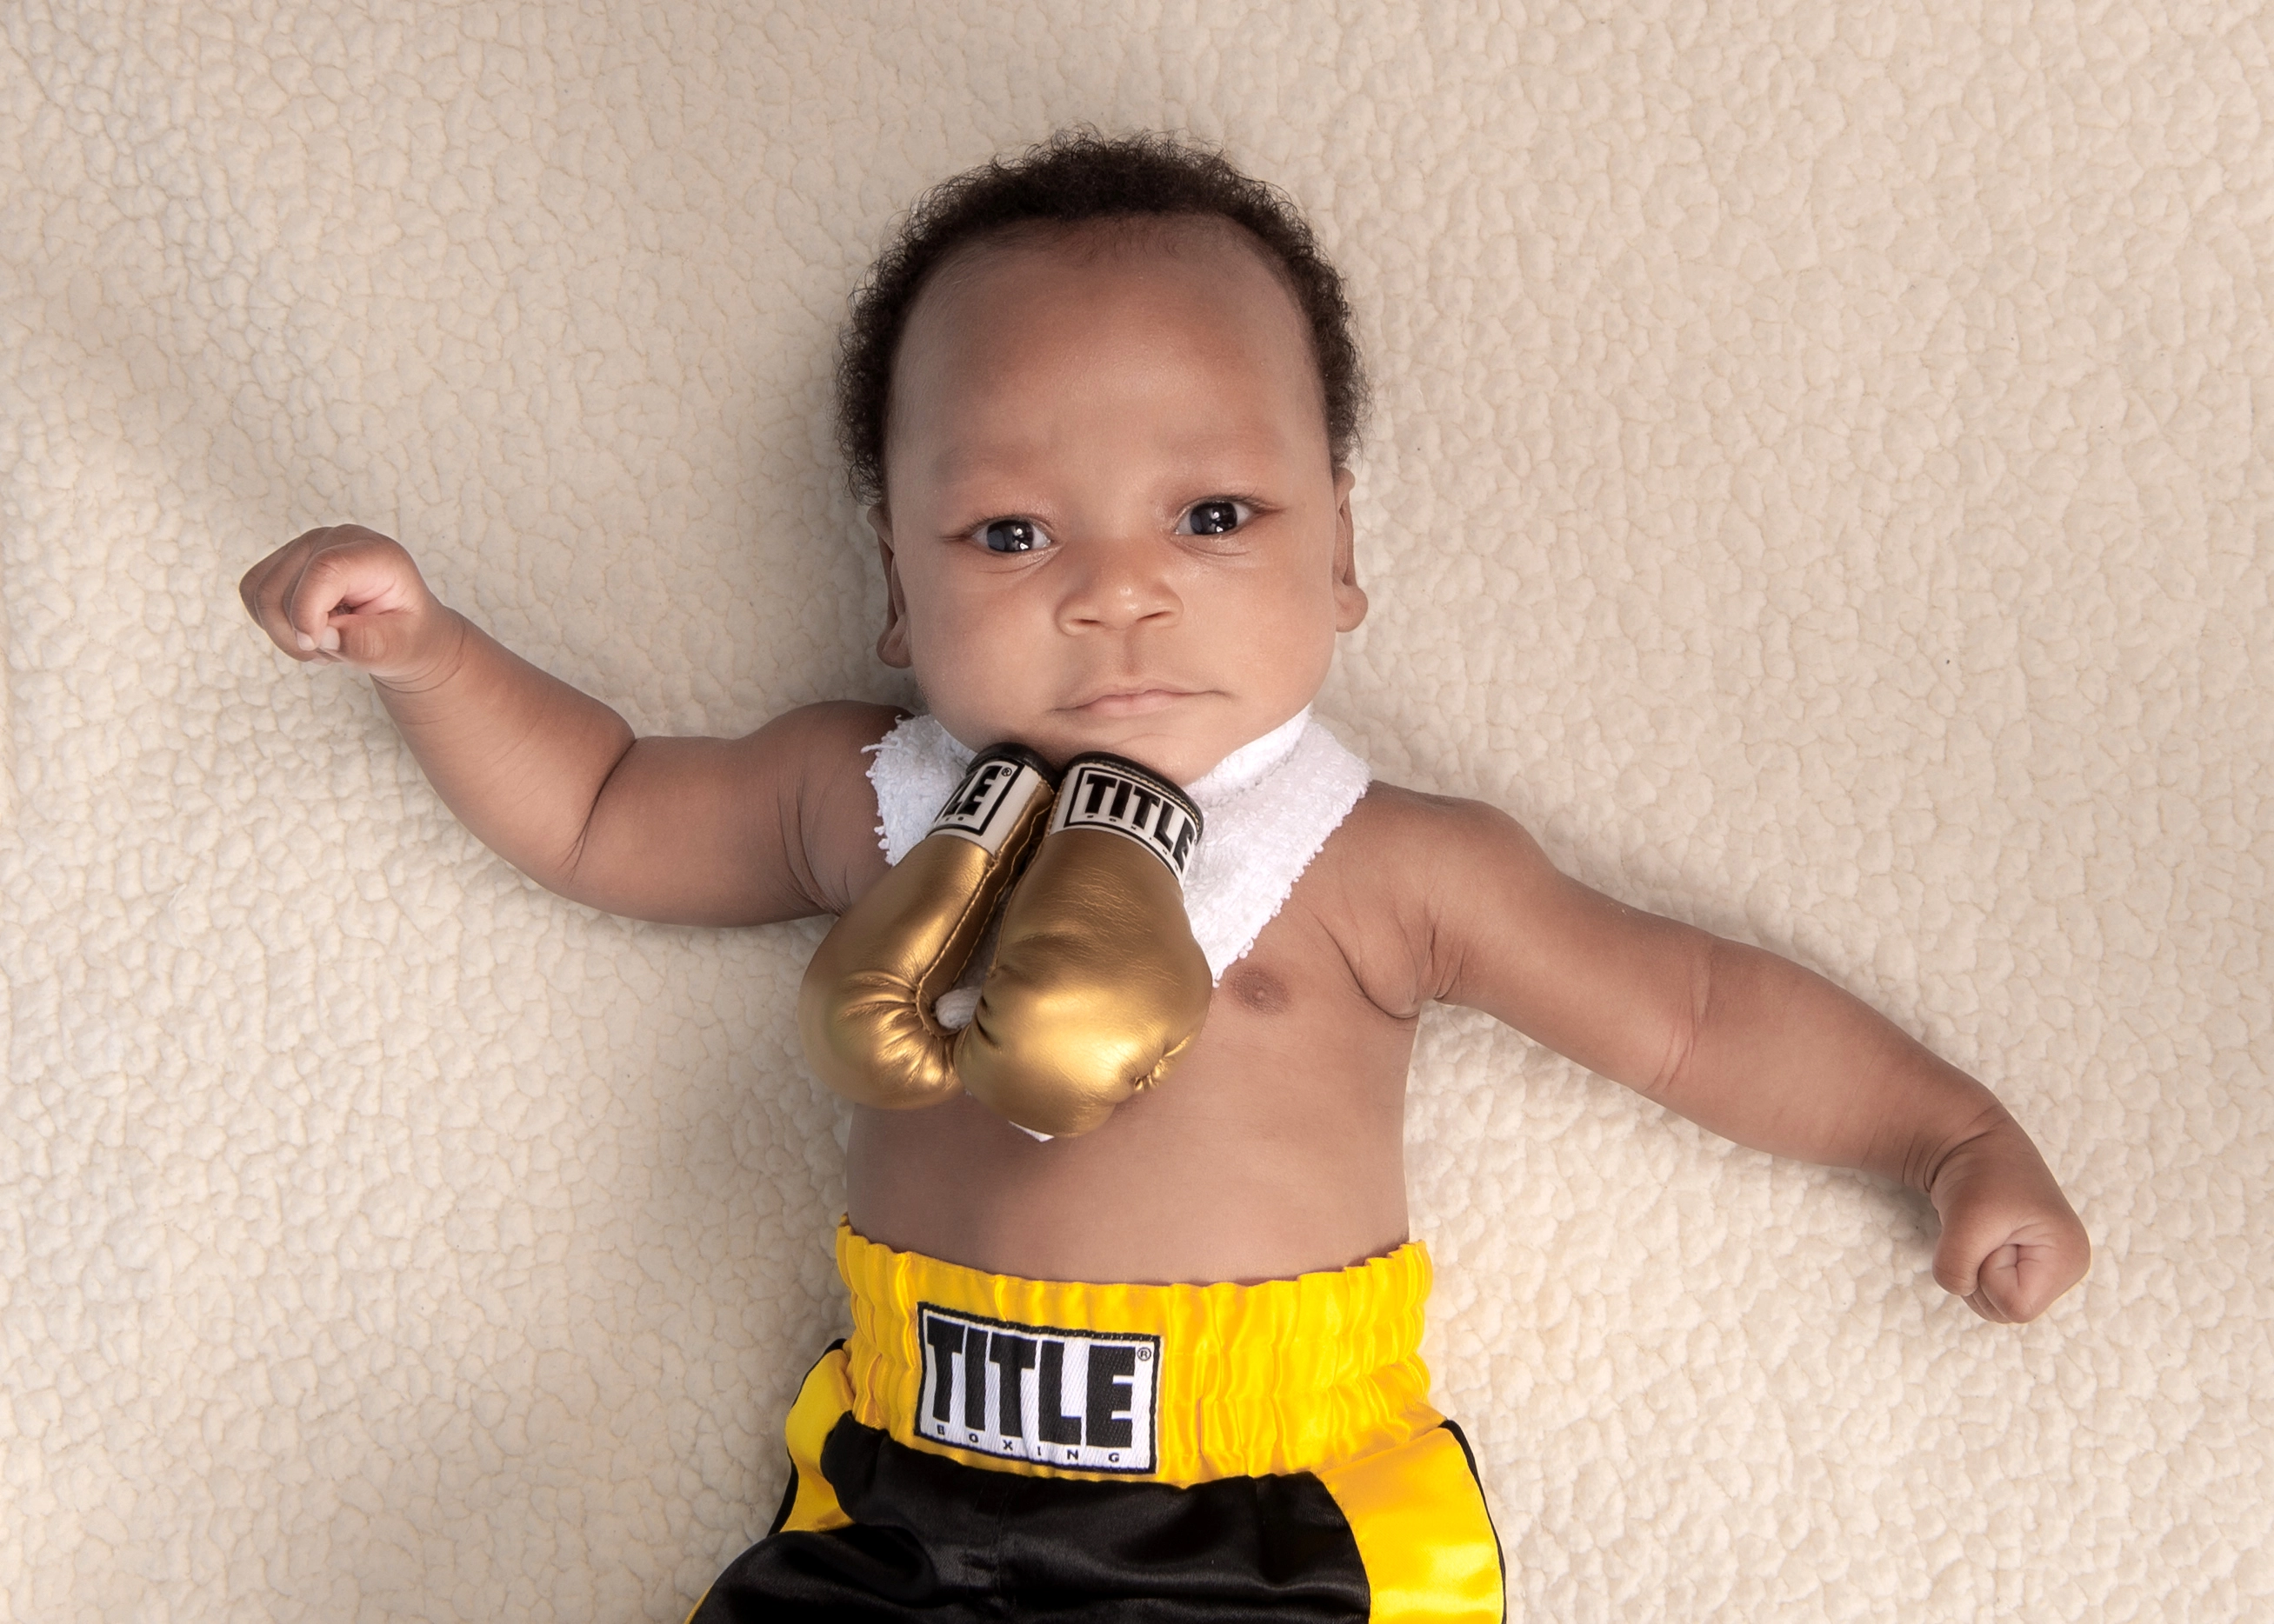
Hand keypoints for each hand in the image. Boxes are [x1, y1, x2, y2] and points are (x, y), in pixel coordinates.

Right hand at [238, 524, 461, 687]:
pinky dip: (272, 623)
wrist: (404, 629)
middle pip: (280, 589)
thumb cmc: (406, 635)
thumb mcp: (402, 648)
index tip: (315, 646)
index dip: (307, 613)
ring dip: (285, 633)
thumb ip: (369, 644)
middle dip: (298, 636)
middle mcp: (336, 539)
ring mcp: (306, 546)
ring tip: (325, 641)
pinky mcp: (285, 560)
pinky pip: (252, 594)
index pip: (324, 569)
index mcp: (375, 554)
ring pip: (259, 594)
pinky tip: (308, 629)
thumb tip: (323, 637)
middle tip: (334, 651)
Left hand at [1926, 1115, 2090, 1322]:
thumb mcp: (1965, 1221)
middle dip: (1981, 1276)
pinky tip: (1983, 1239)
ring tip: (1984, 1232)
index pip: (2016, 1306)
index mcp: (2069, 1259)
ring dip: (1973, 1272)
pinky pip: (1987, 1294)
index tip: (1991, 1233)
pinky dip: (1972, 1268)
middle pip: (2005, 1312)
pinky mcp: (2025, 1267)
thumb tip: (1959, 1287)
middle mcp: (2067, 1270)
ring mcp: (2047, 1270)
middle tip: (1986, 1232)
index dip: (1989, 1274)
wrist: (1970, 1143)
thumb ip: (1957, 1268)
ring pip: (1992, 1307)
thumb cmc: (1978, 1176)